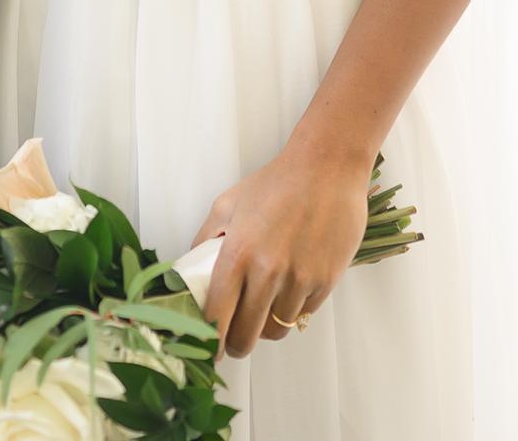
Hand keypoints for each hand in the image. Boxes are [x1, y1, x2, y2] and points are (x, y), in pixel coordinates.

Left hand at [190, 136, 371, 358]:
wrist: (326, 167)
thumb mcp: (228, 203)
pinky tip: (289, 289)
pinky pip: (302, 314)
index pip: (216, 316)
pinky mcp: (325, 281)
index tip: (207, 350)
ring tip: (263, 310)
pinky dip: (293, 310)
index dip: (208, 340)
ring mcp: (298, 279)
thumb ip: (205, 239)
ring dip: (266, 327)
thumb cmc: (275, 182)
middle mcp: (267, 271)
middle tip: (234, 339)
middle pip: (245, 336)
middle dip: (236, 344)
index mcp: (237, 253)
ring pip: (276, 330)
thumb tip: (190, 269)